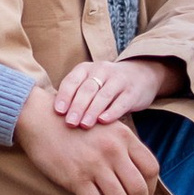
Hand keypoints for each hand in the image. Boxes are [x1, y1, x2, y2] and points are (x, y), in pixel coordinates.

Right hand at [13, 85, 162, 194]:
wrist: (41, 120)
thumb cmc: (74, 126)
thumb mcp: (106, 128)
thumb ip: (123, 147)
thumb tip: (136, 175)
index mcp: (125, 137)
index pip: (151, 168)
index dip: (153, 189)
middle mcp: (114, 150)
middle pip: (139, 189)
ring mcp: (95, 165)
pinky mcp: (76, 177)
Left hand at [51, 54, 170, 128]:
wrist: (141, 75)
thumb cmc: (106, 85)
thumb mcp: (90, 83)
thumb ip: (75, 95)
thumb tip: (52, 117)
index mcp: (86, 69)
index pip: (72, 81)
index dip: (65, 95)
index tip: (58, 112)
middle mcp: (102, 71)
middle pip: (87, 89)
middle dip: (77, 106)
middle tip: (70, 123)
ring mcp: (118, 80)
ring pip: (103, 95)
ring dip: (92, 111)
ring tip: (84, 125)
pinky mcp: (133, 92)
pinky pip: (121, 102)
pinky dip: (112, 112)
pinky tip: (103, 121)